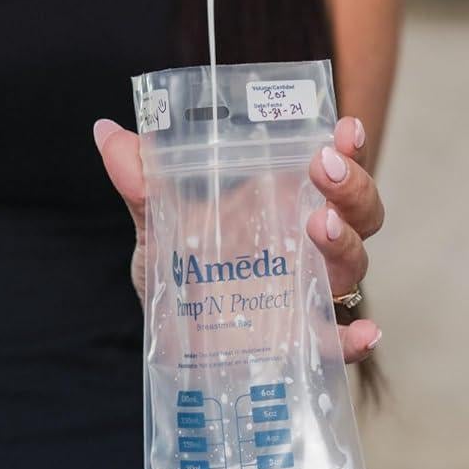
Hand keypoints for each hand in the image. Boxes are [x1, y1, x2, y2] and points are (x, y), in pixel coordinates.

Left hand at [93, 114, 383, 363]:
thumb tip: (105, 132)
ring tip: (320, 225)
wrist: (169, 333)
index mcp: (286, 200)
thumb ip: (139, 179)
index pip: (334, 166)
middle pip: (359, 211)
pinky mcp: (302, 341)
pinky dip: (354, 338)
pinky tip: (363, 332)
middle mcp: (311, 242)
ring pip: (352, 265)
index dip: (349, 147)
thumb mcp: (156, 218)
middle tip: (322, 168)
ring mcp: (311, 291)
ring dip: (345, 242)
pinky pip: (339, 341)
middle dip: (351, 186)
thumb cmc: (181, 263)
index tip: (344, 126)